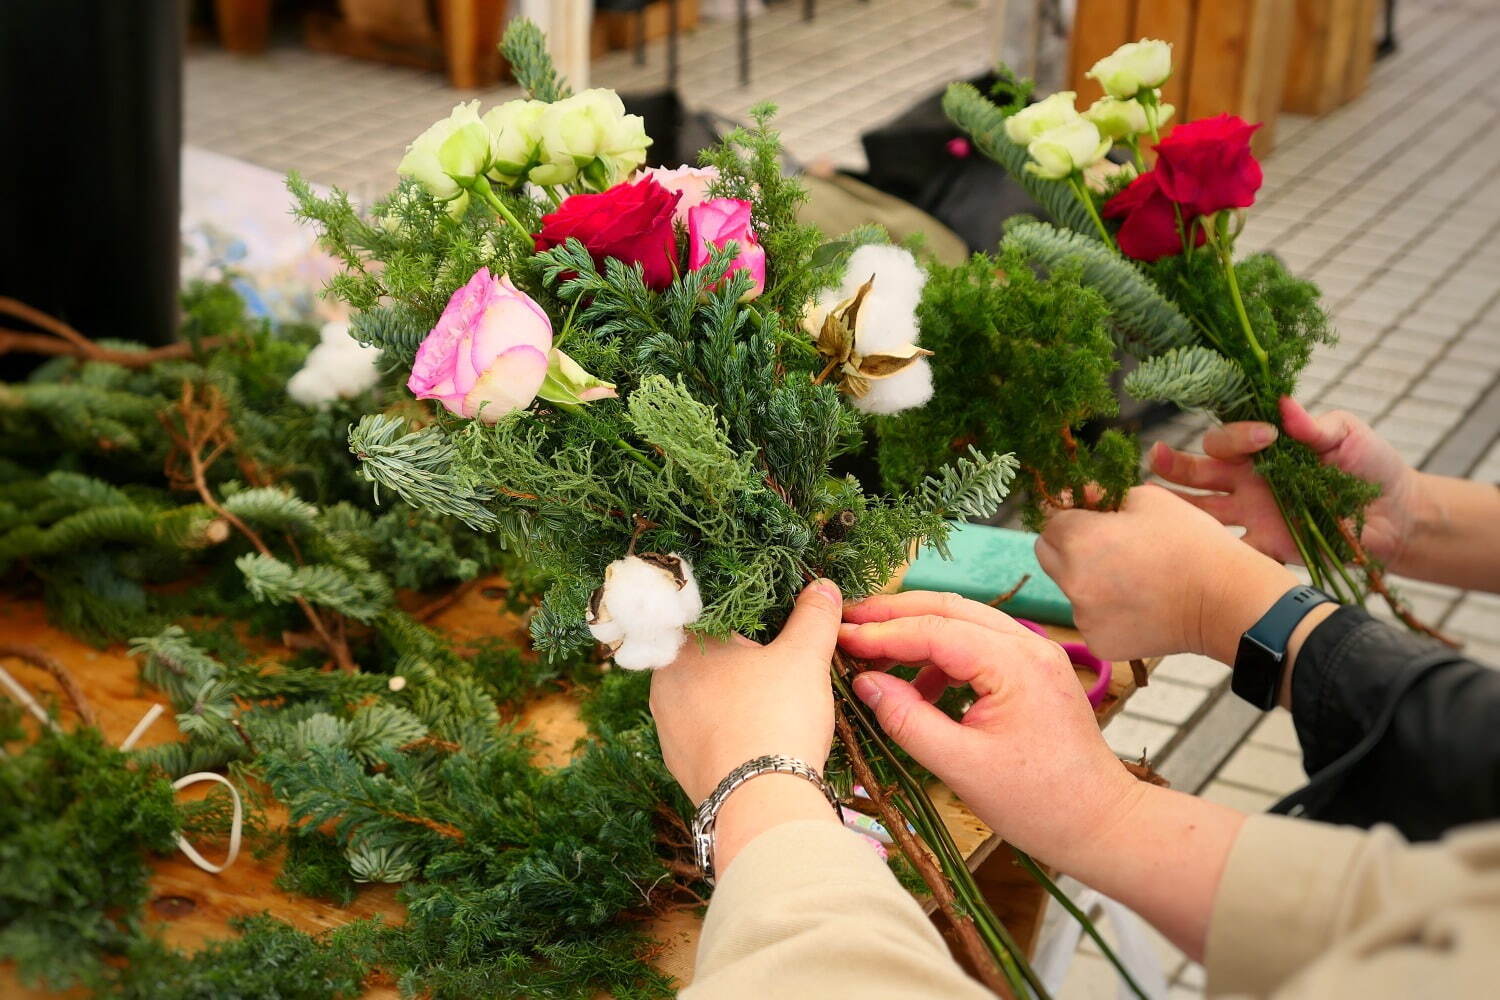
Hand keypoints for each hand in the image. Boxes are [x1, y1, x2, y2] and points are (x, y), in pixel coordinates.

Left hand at [651, 580, 841, 804]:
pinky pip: (704, 734)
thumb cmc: (777, 714)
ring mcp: (666, 728)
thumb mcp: (804, 657)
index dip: (738, 617)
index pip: (704, 616)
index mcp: (681, 647)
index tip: (764, 624)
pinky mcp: (678, 764)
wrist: (760, 801)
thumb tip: (824, 586)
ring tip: (769, 702)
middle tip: (773, 662)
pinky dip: (727, 730)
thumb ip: (814, 616)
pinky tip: (755, 736)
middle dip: (735, 658)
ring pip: (701, 698)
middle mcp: (662, 684)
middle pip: (702, 658)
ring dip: (729, 696)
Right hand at [838, 591, 1139, 868]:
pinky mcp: (1032, 669)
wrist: (1099, 823)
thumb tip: (864, 683)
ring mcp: (1034, 652)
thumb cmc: (1038, 803)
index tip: (840, 637)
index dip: (882, 633)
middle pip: (948, 608)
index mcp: (1015, 663)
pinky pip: (977, 644)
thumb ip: (908, 719)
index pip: (934, 630)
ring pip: (962, 621)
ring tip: (872, 653)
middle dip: (893, 613)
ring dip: (916, 630)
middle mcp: (1028, 644)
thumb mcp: (961, 766)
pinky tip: (916, 685)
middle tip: (847, 623)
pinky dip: (940, 654)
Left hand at [1036, 484, 1297, 662]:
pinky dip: (1105, 611)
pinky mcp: (1098, 643)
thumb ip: (1103, 497)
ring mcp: (1083, 616)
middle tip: (1105, 543)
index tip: (1089, 513)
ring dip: (1087, 579)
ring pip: (1069, 590)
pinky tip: (1138, 604)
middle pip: (1047, 555)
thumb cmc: (1190, 542)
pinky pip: (1090, 619)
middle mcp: (1071, 580)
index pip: (1049, 521)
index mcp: (1078, 540)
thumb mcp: (1147, 499)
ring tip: (1132, 577)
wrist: (1225, 600)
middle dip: (1067, 545)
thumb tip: (1080, 498)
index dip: (1069, 514)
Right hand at [1150, 396, 1421, 569]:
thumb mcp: (1346, 435)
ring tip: (1149, 504)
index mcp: (1262, 450)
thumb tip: (1284, 403)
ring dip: (1177, 509)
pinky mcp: (1267, 549)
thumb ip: (1315, 425)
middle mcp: (1248, 482)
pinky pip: (1232, 554)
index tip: (1267, 436)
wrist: (1398, 516)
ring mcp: (1253, 516)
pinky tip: (1191, 550)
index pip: (1228, 440)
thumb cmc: (1370, 466)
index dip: (1238, 436)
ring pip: (1202, 513)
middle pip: (1199, 473)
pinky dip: (1211, 554)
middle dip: (1174, 466)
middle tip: (1156, 457)